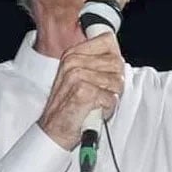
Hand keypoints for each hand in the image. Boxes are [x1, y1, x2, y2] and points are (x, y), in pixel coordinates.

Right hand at [38, 32, 124, 150]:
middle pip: (116, 62)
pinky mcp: (83, 92)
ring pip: (116, 81)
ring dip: (110, 97)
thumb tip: (118, 56)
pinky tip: (95, 110)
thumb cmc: (69, 106)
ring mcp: (77, 76)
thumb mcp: (79, 77)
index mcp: (72, 54)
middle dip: (115, 82)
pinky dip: (107, 108)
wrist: (54, 130)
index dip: (113, 58)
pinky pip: (111, 98)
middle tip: (101, 93)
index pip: (107, 40)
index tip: (107, 72)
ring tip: (96, 102)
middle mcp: (73, 62)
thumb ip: (98, 64)